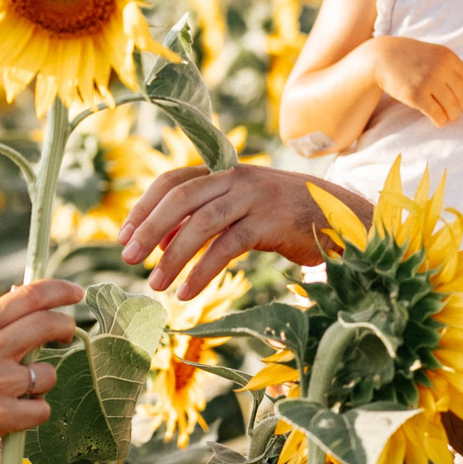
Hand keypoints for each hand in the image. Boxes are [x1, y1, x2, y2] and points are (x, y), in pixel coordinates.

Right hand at [0, 280, 80, 463]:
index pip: (29, 296)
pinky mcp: (1, 417)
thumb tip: (23, 298)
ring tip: (18, 390)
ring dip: (41, 382)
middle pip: (48, 324)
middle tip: (66, 335)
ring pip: (48, 373)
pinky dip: (33, 413)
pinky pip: (41, 409)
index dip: (60, 291)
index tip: (76, 293)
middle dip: (65, 328)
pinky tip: (13, 414)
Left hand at [116, 164, 370, 297]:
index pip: (172, 181)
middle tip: (128, 258)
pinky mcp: (271, 222)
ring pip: (202, 223)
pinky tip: (187, 292)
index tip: (124, 236)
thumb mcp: (240, 212)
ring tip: (155, 285)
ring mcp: (254, 197)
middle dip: (149, 229)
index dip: (144, 207)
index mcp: (223, 171)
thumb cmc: (282, 218)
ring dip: (172, 256)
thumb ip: (202, 220)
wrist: (338, 218)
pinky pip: (227, 246)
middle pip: (180, 198)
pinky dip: (202, 271)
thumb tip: (160, 245)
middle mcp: (235, 177)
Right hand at [372, 36, 462, 125]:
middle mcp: (441, 68)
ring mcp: (428, 81)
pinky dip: (440, 121)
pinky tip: (437, 120)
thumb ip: (450, 67)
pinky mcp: (416, 95)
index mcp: (448, 57)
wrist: (382, 58)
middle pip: (462, 97)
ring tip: (446, 117)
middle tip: (454, 112)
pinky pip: (437, 115)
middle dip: (460, 108)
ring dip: (451, 116)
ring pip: (452, 108)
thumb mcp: (434, 54)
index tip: (462, 102)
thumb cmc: (410, 58)